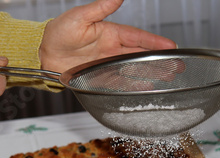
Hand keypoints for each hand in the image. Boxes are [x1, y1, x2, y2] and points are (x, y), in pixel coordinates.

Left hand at [39, 0, 176, 73]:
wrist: (42, 53)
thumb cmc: (58, 32)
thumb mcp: (79, 17)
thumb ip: (100, 8)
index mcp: (110, 33)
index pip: (138, 38)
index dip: (155, 42)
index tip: (171, 46)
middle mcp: (111, 50)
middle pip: (141, 56)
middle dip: (159, 60)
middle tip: (177, 66)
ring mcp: (106, 64)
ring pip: (133, 70)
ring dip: (150, 74)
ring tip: (167, 77)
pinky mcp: (99, 77)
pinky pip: (120, 83)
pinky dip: (133, 86)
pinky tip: (145, 88)